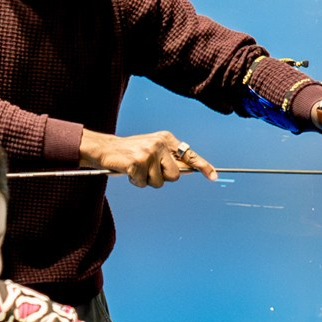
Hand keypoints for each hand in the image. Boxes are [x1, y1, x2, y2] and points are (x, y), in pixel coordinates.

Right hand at [77, 125, 217, 188]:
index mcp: (166, 139)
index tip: (214, 176)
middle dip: (161, 178)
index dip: (202, 166)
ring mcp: (149, 153)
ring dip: (147, 181)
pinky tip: (129, 172)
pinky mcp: (138, 162)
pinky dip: (136, 182)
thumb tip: (187, 171)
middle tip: (148, 170)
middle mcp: (160, 143)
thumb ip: (169, 158)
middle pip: (174, 176)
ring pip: (159, 182)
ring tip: (137, 170)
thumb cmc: (131, 152)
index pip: (189, 154)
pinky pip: (144, 183)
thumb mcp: (153, 150)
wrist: (106, 149)